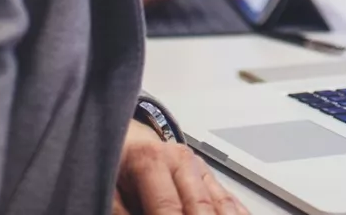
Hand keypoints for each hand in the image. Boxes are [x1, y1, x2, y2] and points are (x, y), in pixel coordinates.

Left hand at [114, 123, 248, 214]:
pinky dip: (237, 213)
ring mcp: (200, 169)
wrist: (129, 138)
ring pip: (222, 204)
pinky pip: (230, 200)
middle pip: (202, 207)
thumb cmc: (117, 164)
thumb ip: (120, 212)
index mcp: (151, 161)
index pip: (168, 208)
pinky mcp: (211, 178)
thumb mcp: (107, 188)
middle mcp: (181, 162)